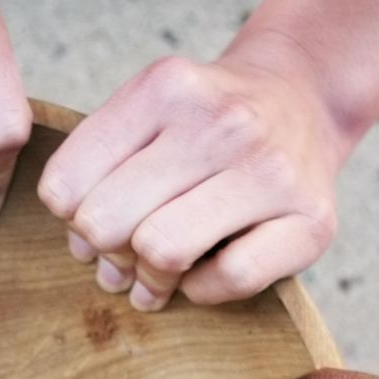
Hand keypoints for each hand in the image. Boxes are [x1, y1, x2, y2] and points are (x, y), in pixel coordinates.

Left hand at [39, 35, 347, 311]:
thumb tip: (83, 250)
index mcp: (166, 88)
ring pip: (163, 251)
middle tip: (122, 256)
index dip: (68, 218)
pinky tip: (204, 273)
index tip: (89, 221)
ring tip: (156, 274)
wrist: (302, 100)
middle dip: (105, 251)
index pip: (66, 185)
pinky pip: (229, 278)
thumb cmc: (206, 124)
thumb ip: (97, 165)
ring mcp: (271, 170)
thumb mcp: (146, 110)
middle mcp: (221, 122)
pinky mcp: (312, 221)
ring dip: (149, 278)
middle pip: (108, 222)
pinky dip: (203, 289)